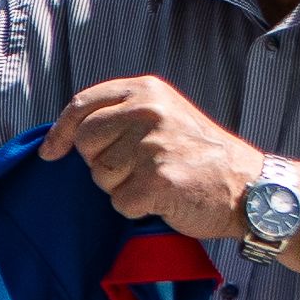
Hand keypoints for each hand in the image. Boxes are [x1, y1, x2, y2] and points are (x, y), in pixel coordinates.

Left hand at [43, 76, 277, 242]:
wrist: (248, 186)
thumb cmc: (201, 155)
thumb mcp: (166, 115)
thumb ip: (124, 115)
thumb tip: (68, 134)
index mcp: (146, 91)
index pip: (83, 105)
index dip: (61, 131)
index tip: (51, 152)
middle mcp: (148, 111)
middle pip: (86, 142)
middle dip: (100, 163)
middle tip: (135, 169)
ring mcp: (152, 145)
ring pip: (100, 175)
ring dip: (121, 187)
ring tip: (156, 181)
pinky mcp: (157, 180)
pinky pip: (119, 202)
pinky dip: (136, 209)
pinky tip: (163, 199)